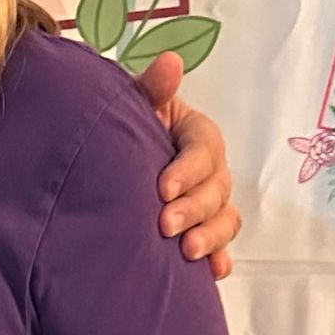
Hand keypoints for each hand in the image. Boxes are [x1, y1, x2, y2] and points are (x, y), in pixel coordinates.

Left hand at [135, 51, 239, 278]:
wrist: (109, 160)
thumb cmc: (124, 128)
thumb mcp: (134, 104)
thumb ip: (152, 89)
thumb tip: (171, 62)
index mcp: (197, 135)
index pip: (204, 149)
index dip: (188, 169)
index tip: (162, 188)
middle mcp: (210, 169)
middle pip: (216, 188)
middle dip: (194, 208)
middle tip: (165, 225)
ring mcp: (210, 200)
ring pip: (225, 217)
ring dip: (212, 236)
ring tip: (188, 251)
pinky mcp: (204, 228)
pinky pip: (222, 244)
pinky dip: (220, 259)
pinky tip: (214, 272)